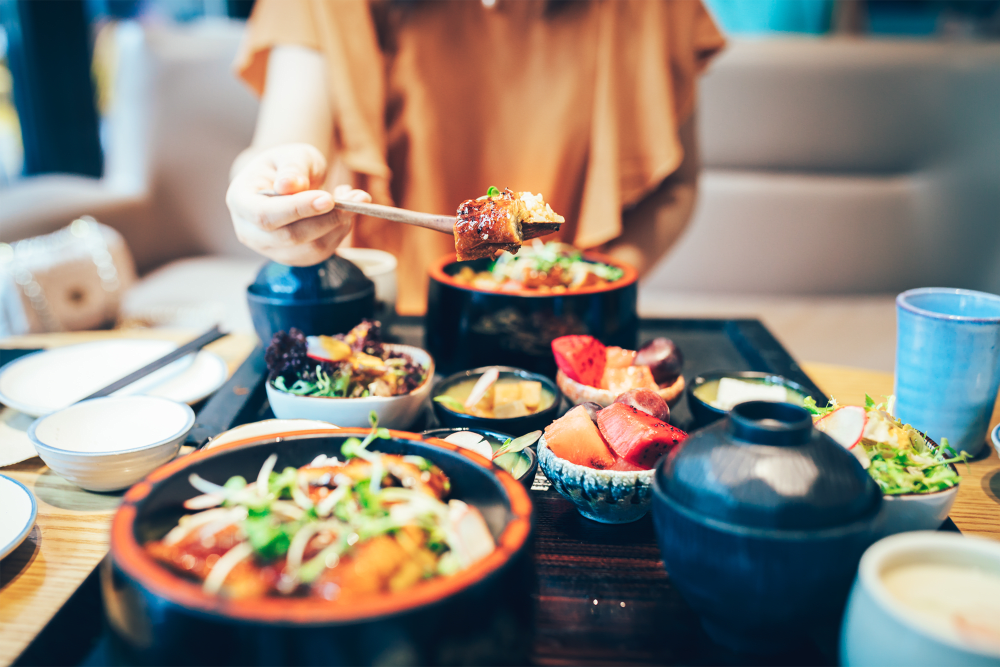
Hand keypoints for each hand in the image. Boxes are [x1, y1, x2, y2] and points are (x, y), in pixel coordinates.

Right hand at [226, 143, 370, 265]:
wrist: (286, 182)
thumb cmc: (286, 166)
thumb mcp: (290, 155)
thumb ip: (292, 168)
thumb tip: (289, 186)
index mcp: (240, 201)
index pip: (264, 215)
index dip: (297, 209)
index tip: (328, 199)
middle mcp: (249, 231)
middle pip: (289, 237)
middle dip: (327, 219)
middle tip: (356, 198)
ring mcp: (270, 249)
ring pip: (309, 249)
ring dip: (339, 226)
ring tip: (354, 199)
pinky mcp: (293, 257)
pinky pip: (321, 253)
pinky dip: (340, 233)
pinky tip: (346, 213)